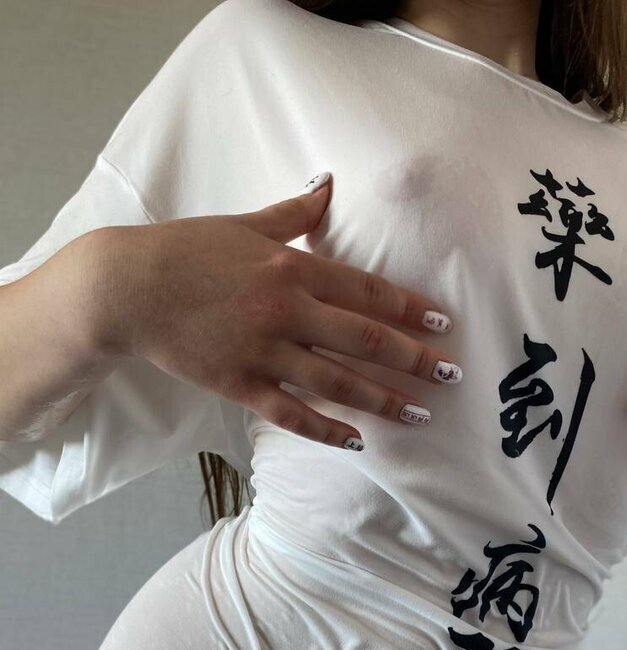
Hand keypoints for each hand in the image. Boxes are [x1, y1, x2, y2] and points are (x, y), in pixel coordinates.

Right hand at [91, 173, 459, 450]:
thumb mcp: (244, 224)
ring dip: (383, 400)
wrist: (128, 288)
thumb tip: (328, 184)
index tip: (443, 324)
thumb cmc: (186, 250)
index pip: (366, 291)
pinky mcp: (239, 383)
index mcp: (292, 267)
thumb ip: (294, 213)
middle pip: (364, 339)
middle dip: (414, 359)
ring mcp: (264, 350)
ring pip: (337, 381)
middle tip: (451, 375)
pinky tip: (357, 442)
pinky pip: (291, 413)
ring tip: (420, 415)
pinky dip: (325, 429)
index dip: (410, 309)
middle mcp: (286, 310)